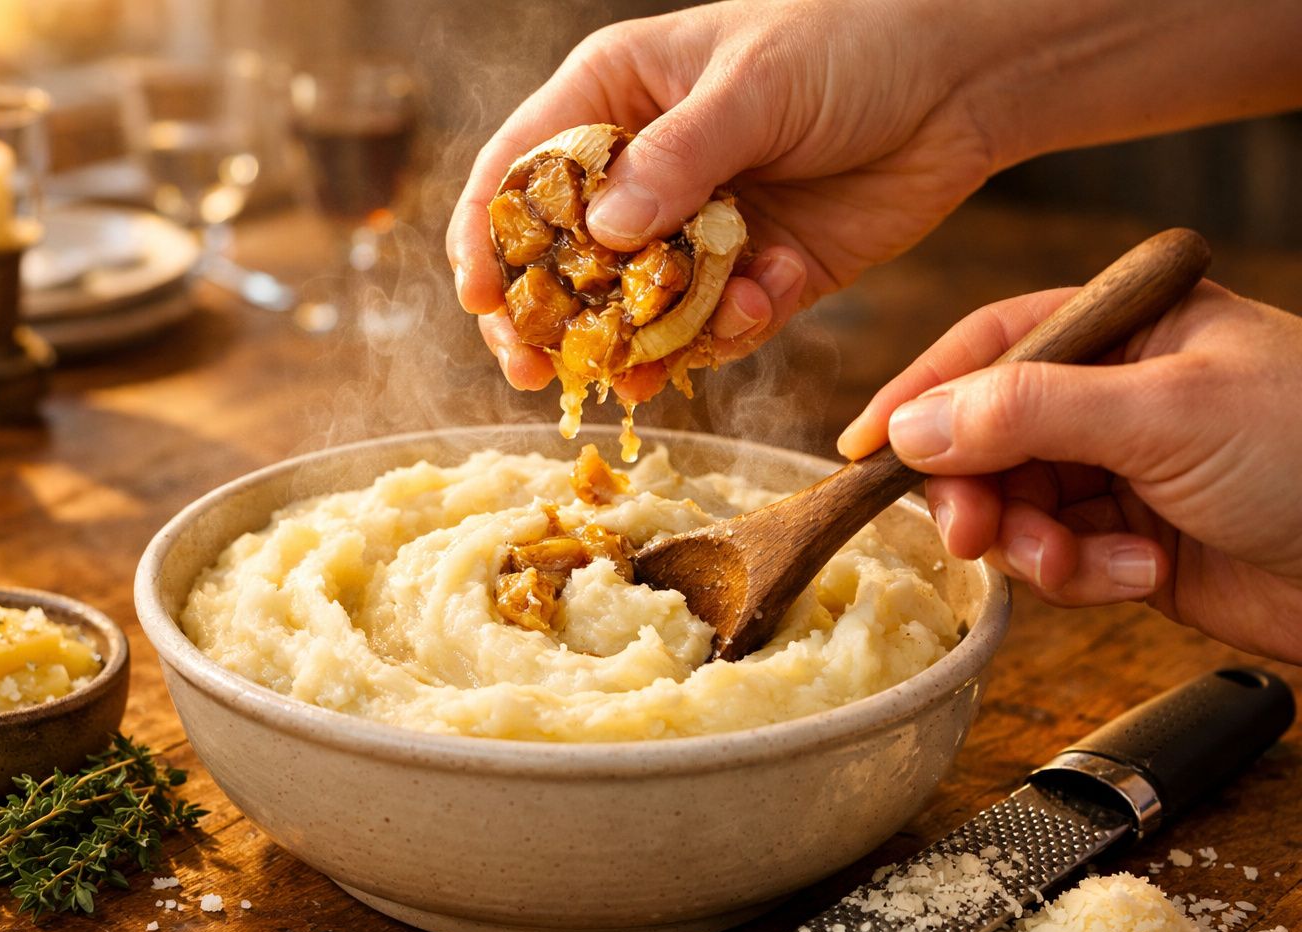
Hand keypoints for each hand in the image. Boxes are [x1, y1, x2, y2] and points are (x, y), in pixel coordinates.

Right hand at [447, 0, 999, 400]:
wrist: (963, 81)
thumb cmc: (851, 41)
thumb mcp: (756, 84)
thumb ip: (678, 157)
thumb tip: (602, 234)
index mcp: (614, 100)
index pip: (520, 173)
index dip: (488, 237)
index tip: (482, 299)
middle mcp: (644, 172)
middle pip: (562, 262)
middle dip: (550, 321)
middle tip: (540, 374)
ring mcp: (695, 232)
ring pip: (635, 312)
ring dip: (637, 346)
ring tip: (642, 374)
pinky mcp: (754, 277)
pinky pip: (714, 329)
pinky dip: (726, 333)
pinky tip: (758, 303)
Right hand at [838, 282, 1301, 663]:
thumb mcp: (1165, 413)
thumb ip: (1027, 411)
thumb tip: (911, 423)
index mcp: (1125, 327)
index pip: (989, 344)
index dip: (921, 394)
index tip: (864, 449)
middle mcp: (1114, 392)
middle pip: (986, 435)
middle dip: (977, 490)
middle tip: (971, 532)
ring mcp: (1121, 469)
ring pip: (1014, 504)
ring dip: (1032, 544)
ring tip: (1080, 566)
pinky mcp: (1131, 541)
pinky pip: (1059, 557)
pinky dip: (1081, 575)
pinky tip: (1136, 577)